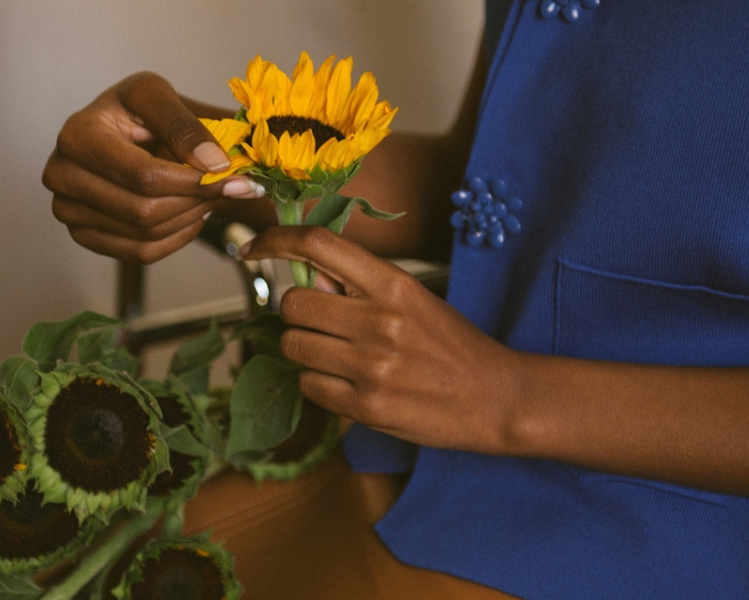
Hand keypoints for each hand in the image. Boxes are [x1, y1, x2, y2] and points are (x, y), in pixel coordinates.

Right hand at [42, 72, 265, 263]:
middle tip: (228, 189)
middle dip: (195, 201)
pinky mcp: (81, 234)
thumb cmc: (137, 112)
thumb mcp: (159, 98)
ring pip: (144, 234)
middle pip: (143, 210)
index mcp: (77, 134)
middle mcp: (61, 174)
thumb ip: (187, 126)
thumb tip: (214, 165)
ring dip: (189, 218)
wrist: (120, 133)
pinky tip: (190, 214)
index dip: (194, 181)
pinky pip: (139, 253)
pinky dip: (176, 237)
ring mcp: (67, 210)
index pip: (143, 175)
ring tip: (208, 196)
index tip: (237, 179)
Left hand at [242, 226, 524, 453]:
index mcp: (393, 285)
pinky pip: (308, 386)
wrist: (494, 398)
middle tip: (320, 324)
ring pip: (293, 346)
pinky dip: (319, 385)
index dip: (276, 241)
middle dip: (296, 314)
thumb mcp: (414, 299)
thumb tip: (307, 277)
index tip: (254, 248)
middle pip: (292, 303)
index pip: (319, 245)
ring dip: (305, 351)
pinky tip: (349, 384)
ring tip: (338, 356)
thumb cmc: (452, 346)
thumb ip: (362, 286)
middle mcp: (379, 321)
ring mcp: (371, 366)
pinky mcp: (366, 406)